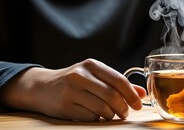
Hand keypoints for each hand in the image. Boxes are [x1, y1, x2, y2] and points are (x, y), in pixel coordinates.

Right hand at [0, 59, 145, 120]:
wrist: (41, 87)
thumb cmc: (74, 81)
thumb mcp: (94, 76)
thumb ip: (117, 83)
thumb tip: (141, 93)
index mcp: (91, 65)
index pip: (118, 79)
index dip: (131, 94)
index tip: (138, 104)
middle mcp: (80, 75)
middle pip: (112, 95)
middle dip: (122, 108)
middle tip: (124, 113)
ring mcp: (71, 91)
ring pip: (102, 108)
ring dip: (110, 115)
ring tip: (109, 114)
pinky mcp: (64, 106)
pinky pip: (90, 117)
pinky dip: (96, 119)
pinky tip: (94, 115)